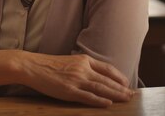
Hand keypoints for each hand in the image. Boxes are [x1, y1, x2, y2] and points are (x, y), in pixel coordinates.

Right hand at [17, 53, 133, 106]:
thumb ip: (82, 66)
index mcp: (83, 60)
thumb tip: (96, 75)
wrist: (32, 66)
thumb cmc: (48, 64)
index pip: (107, 68)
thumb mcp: (69, 60)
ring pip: (101, 88)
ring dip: (116, 94)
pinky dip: (99, 100)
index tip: (126, 83)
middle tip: (132, 95)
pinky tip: (108, 103)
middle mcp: (82, 68)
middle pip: (107, 79)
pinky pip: (88, 96)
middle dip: (122, 88)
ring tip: (126, 99)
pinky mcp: (69, 90)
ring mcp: (76, 80)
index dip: (119, 76)